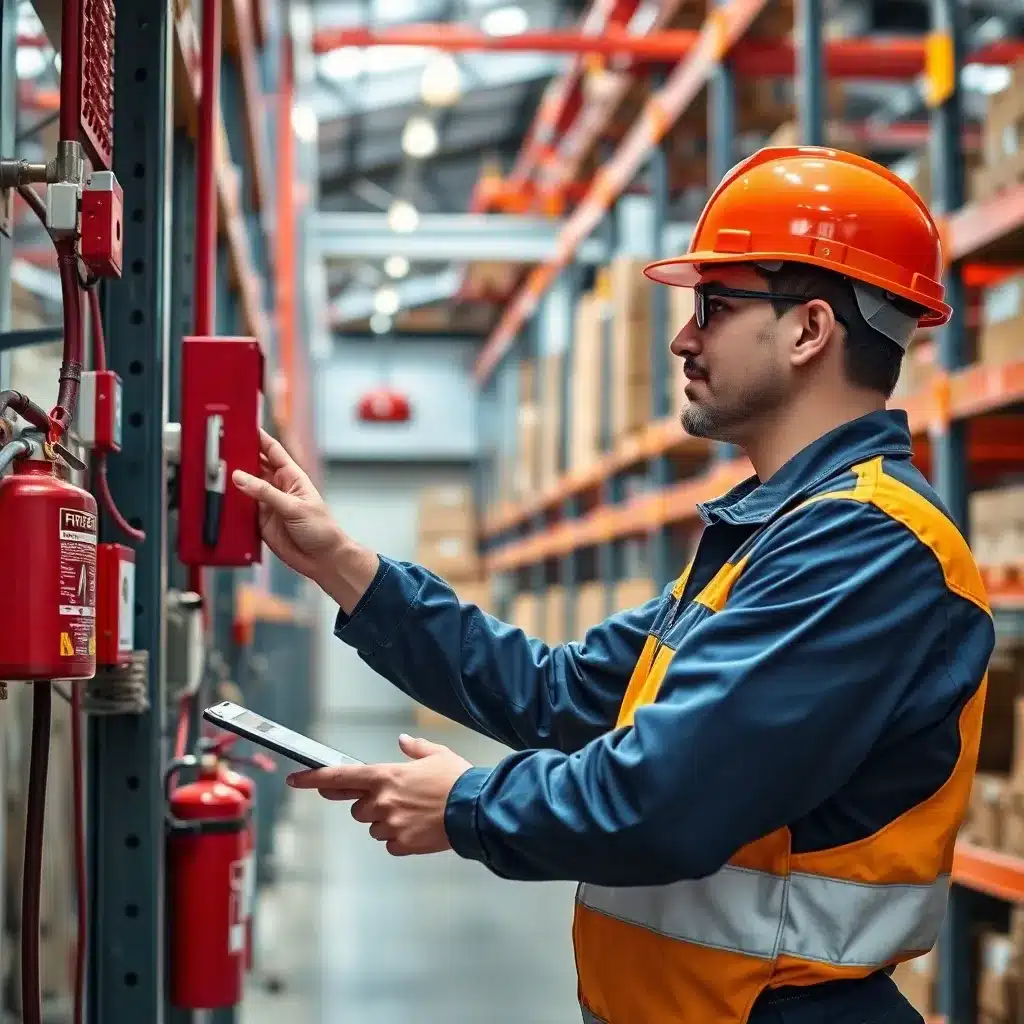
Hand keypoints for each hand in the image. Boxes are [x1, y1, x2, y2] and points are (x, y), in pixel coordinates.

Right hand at [232, 430, 376, 609]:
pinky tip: (219, 499)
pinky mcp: (259, 522)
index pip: (272, 451)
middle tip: (221, 448)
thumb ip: (266, 493)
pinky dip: (231, 506)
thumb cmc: (321, 529)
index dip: (259, 437)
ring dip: (232, 482)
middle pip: (254, 467)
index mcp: (291, 477)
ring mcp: (267, 504)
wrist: (323, 559)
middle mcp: (277, 488)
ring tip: (214, 470)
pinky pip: (241, 510)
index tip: (243, 426)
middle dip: (239, 457)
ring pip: (244, 488)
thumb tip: (241, 478)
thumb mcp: (295, 507)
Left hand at [287, 734, 473, 856]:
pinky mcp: (402, 845)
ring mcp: (390, 825)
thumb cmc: (457, 780)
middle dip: (372, 805)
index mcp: (386, 776)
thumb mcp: (438, 755)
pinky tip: (420, 828)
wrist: (476, 811)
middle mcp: (382, 801)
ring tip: (416, 813)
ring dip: (388, 822)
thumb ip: (416, 749)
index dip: (314, 778)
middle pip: (358, 808)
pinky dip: (401, 839)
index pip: (340, 776)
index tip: (295, 780)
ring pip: (374, 827)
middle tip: (398, 799)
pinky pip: (391, 844)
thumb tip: (404, 742)